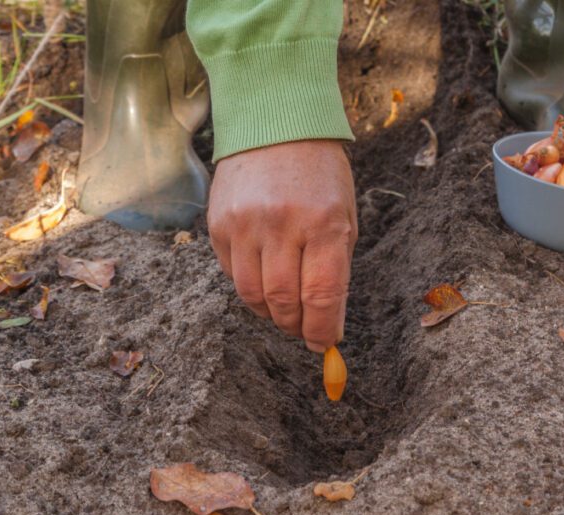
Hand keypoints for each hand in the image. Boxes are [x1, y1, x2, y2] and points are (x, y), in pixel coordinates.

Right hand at [207, 140, 356, 351]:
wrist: (276, 123)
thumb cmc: (320, 174)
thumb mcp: (344, 214)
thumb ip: (336, 266)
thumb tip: (327, 319)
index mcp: (324, 222)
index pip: (321, 295)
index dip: (322, 328)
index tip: (324, 342)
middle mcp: (282, 224)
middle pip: (284, 301)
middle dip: (296, 325)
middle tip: (303, 329)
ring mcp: (245, 224)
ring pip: (253, 295)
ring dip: (271, 313)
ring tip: (284, 311)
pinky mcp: (218, 224)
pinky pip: (233, 274)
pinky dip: (250, 288)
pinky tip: (264, 279)